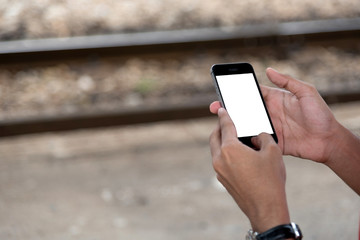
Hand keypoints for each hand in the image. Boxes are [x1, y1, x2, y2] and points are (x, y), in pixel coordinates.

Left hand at [209, 108, 289, 232]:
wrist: (266, 209)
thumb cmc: (270, 180)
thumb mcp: (273, 151)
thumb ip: (264, 137)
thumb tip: (258, 135)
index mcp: (230, 149)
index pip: (225, 126)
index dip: (224, 115)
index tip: (221, 109)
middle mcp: (220, 159)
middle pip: (214, 137)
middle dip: (219, 128)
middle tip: (226, 122)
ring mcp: (219, 171)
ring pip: (215, 150)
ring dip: (221, 141)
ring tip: (233, 138)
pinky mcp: (222, 180)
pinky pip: (220, 161)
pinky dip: (225, 154)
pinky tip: (237, 155)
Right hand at [210, 68, 338, 163]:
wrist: (328, 140)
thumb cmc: (320, 114)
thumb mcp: (306, 92)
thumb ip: (288, 81)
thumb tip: (269, 70)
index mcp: (276, 99)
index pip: (253, 93)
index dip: (238, 91)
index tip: (224, 90)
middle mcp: (270, 113)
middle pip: (245, 110)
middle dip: (230, 109)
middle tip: (215, 108)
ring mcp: (269, 128)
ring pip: (247, 125)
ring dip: (234, 124)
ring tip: (220, 123)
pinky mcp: (272, 142)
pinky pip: (255, 141)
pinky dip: (245, 140)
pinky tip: (235, 139)